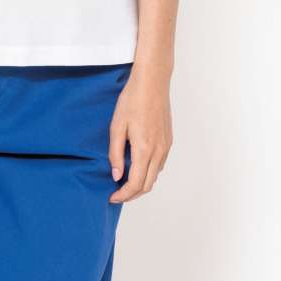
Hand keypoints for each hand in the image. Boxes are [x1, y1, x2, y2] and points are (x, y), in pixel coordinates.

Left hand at [108, 62, 172, 202]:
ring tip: (124, 181)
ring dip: (141, 184)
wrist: (152, 83)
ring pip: (155, 176)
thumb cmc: (132, 100)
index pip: (135, 183)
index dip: (123, 195)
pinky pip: (159, 164)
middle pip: (147, 185)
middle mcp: (158, 151)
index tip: (112, 197)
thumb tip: (116, 175)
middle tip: (117, 193)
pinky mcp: (168, 141)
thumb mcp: (117, 126)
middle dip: (132, 194)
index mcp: (144, 149)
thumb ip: (115, 153)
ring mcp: (165, 146)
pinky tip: (137, 166)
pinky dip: (148, 172)